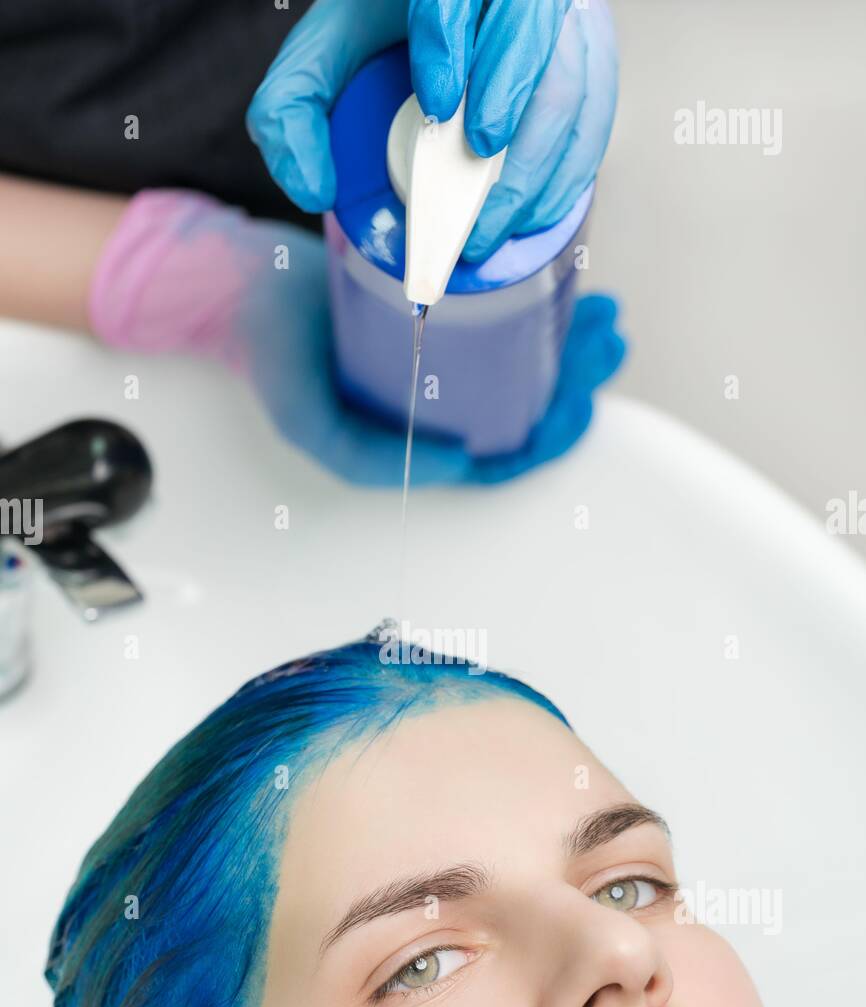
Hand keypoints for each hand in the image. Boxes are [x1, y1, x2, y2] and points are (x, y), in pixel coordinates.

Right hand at [89, 193, 624, 486]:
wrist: (244, 285)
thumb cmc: (274, 356)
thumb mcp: (313, 425)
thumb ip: (369, 459)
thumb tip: (463, 464)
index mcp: (418, 441)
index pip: (501, 455)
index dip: (550, 438)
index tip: (582, 404)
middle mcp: (437, 404)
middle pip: (526, 405)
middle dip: (578, 379)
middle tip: (610, 343)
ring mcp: (442, 356)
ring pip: (524, 363)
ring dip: (572, 344)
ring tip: (607, 316)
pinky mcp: (442, 309)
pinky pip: (506, 317)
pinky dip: (543, 305)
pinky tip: (572, 281)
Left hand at [246, 0, 618, 261]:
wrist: (445, 22)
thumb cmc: (388, 37)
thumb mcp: (324, 56)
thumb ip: (291, 111)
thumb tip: (315, 186)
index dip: (453, 37)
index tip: (438, 101)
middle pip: (532, 27)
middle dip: (507, 104)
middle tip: (475, 163)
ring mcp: (563, 21)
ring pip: (571, 83)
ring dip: (533, 167)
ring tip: (485, 226)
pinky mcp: (590, 63)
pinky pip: (595, 121)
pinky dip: (564, 177)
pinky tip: (527, 217)